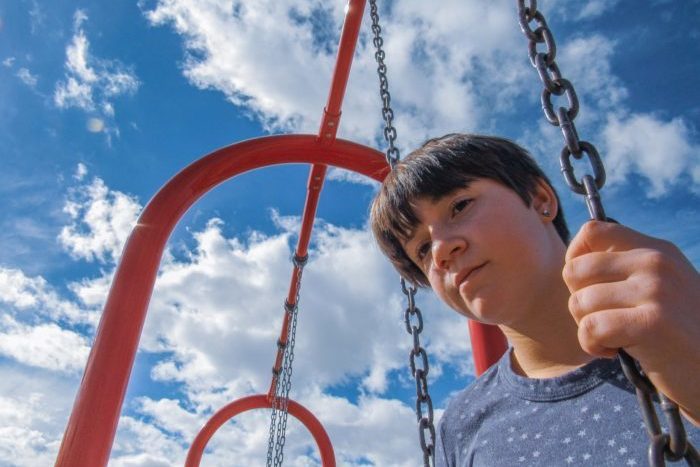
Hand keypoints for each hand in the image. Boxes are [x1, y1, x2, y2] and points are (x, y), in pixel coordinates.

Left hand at [563, 221, 699, 424]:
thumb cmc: (678, 333)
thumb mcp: (659, 287)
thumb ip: (623, 268)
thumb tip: (573, 258)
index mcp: (655, 250)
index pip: (592, 232)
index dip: (574, 259)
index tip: (587, 287)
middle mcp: (656, 263)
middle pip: (575, 270)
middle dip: (578, 301)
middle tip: (602, 320)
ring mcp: (656, 291)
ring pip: (580, 302)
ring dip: (586, 328)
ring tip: (613, 339)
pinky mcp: (652, 323)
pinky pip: (591, 328)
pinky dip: (592, 346)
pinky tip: (614, 352)